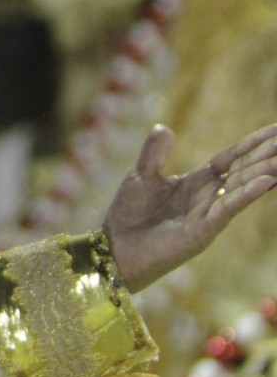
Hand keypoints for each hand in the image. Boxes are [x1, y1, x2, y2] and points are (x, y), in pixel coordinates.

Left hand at [101, 122, 276, 289]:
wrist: (115, 249)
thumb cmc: (128, 216)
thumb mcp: (141, 177)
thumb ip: (154, 153)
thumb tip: (163, 126)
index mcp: (196, 182)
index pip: (231, 158)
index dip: (252, 144)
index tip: (275, 129)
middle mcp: (208, 196)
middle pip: (244, 170)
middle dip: (267, 154)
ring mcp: (209, 213)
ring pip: (243, 187)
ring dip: (266, 170)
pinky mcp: (204, 230)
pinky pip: (229, 208)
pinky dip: (248, 193)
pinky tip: (267, 180)